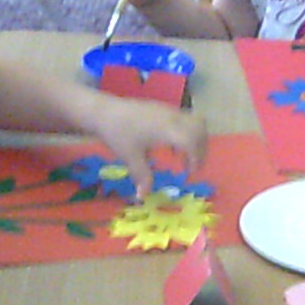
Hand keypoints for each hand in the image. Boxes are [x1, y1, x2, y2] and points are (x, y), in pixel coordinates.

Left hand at [88, 94, 207, 198]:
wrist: (103, 110)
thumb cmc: (118, 133)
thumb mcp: (130, 157)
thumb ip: (142, 176)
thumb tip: (144, 197)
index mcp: (168, 130)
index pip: (192, 142)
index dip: (196, 158)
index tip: (189, 174)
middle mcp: (173, 117)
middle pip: (199, 129)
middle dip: (201, 148)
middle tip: (192, 166)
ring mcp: (169, 110)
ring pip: (195, 121)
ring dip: (195, 139)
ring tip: (182, 157)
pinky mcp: (163, 108)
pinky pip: (184, 119)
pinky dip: (186, 132)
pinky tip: (171, 146)